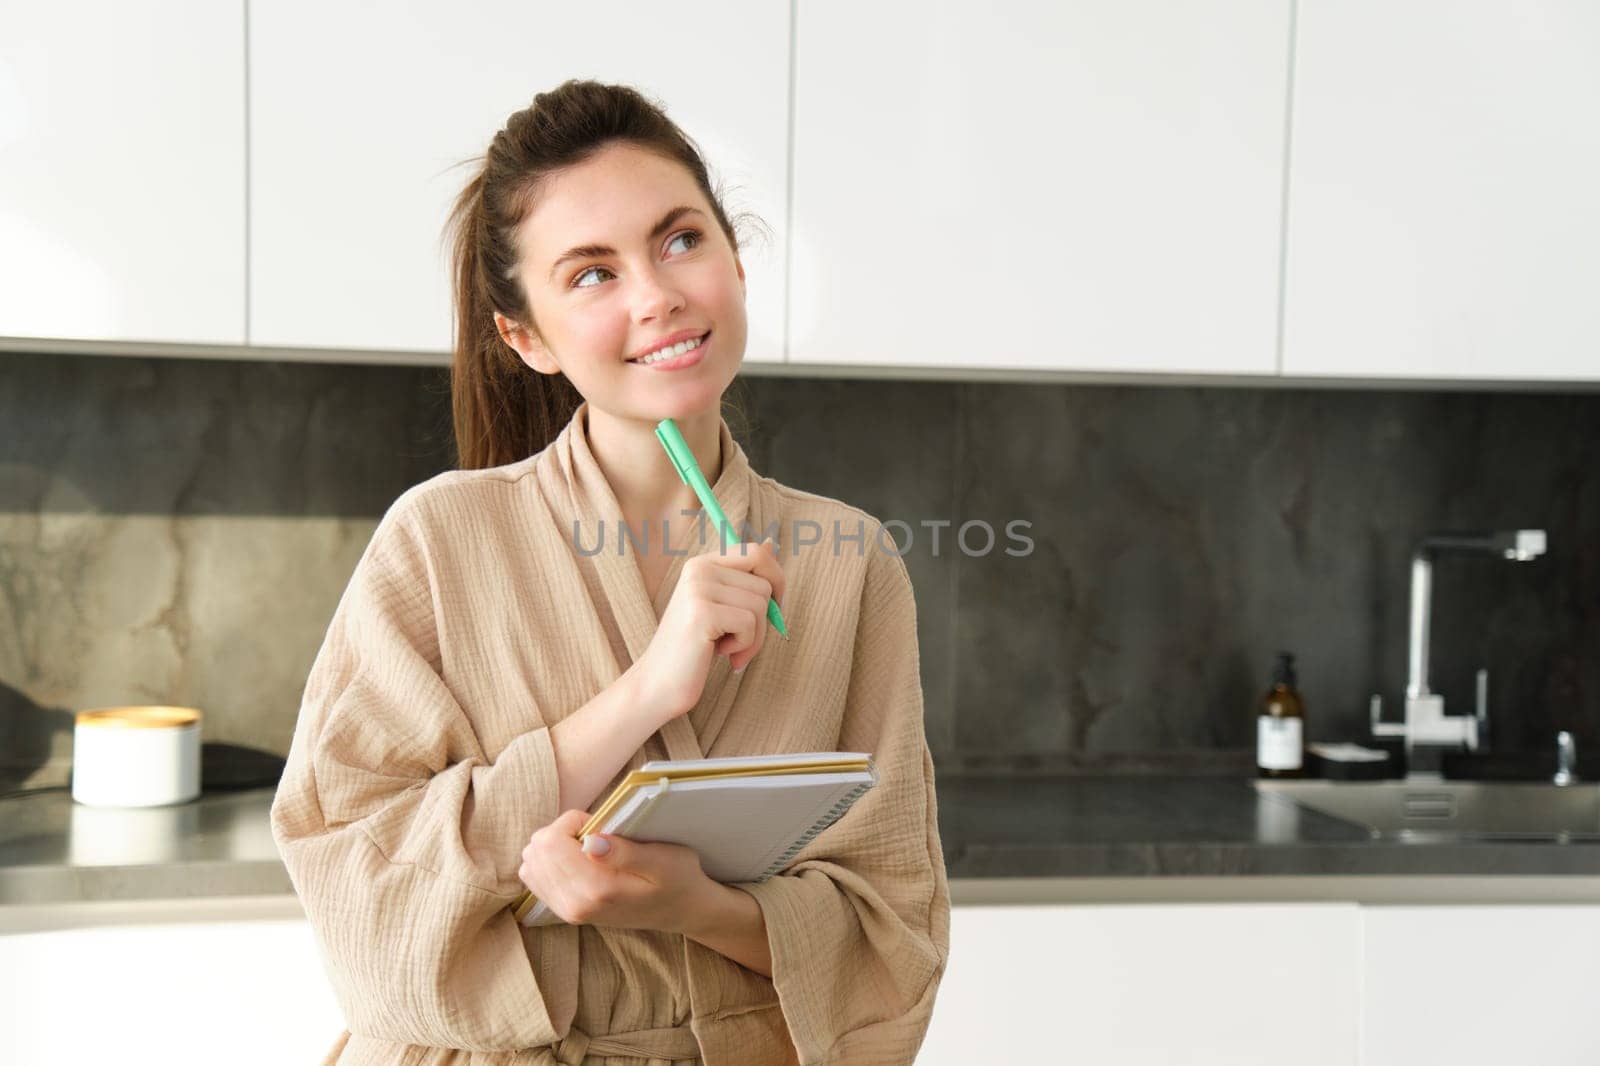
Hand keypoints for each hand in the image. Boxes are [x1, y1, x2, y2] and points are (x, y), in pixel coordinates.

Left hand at [517, 809, 715, 933]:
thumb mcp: (663, 859)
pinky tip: (576, 860)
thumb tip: (589, 842)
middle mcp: (575, 905)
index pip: (552, 841)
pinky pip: (534, 877)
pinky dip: (549, 861)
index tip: (601, 827)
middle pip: (538, 849)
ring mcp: (567, 911)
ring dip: (554, 845)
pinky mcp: (564, 911)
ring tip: (586, 848)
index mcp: (597, 890)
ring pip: (531, 862)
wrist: (680, 910)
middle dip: (562, 831)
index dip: (574, 822)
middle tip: (596, 835)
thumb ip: (625, 852)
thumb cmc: (677, 878)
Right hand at [630, 536, 785, 718]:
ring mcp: (698, 588)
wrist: (660, 683)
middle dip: (766, 618)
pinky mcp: (702, 612)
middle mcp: (699, 569)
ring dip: (754, 637)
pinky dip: (744, 646)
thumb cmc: (696, 649)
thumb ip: (745, 578)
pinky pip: (749, 623)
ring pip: (761, 605)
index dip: (775, 580)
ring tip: (728, 649)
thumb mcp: (723, 608)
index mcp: (702, 563)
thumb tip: (772, 543)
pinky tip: (721, 654)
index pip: (756, 552)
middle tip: (745, 638)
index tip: (772, 609)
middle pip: (764, 583)